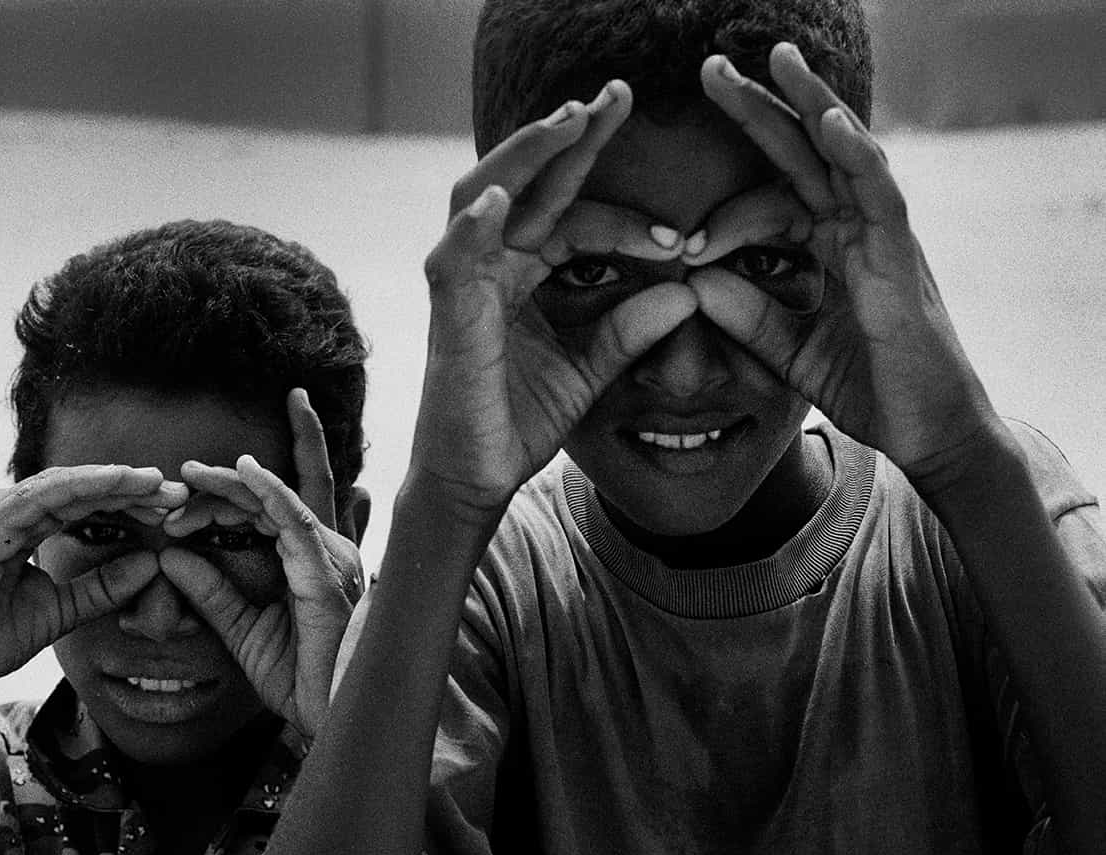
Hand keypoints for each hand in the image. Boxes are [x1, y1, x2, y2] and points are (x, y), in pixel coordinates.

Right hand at [0, 466, 187, 708]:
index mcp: (21, 521)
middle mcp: (4, 507)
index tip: (173, 506)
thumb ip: (103, 586)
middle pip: (79, 487)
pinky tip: (116, 483)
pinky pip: (39, 498)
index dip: (128, 500)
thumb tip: (151, 563)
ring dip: (112, 481)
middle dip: (130, 487)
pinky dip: (80, 487)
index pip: (83, 502)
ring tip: (156, 482)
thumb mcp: (62, 609)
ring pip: (63, 485)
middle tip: (178, 490)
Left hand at [159, 390, 362, 738]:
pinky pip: (295, 519)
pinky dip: (269, 492)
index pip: (266, 510)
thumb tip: (170, 556)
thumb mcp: (240, 627)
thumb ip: (210, 591)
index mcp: (304, 559)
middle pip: (266, 499)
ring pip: (274, 501)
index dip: (224, 497)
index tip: (177, 509)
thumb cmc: (299, 676)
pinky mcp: (324, 571)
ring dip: (230, 484)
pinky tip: (244, 472)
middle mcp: (320, 550)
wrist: (329, 715)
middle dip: (221, 485)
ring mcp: (326, 556)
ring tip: (191, 474)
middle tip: (178, 480)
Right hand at [415, 81, 698, 518]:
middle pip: (526, 181)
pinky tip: (502, 199)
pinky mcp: (447, 315)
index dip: (628, 220)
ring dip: (524, 156)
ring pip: (482, 194)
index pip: (574, 217)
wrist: (475, 478)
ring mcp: (462, 284)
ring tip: (567, 121)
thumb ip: (633, 327)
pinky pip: (453, 258)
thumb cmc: (520, 421)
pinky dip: (473, 225)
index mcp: (522, 271)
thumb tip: (689, 290)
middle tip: (616, 95)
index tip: (682, 238)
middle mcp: (489, 264)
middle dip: (569, 136)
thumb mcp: (593, 368)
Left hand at [695, 42, 1000, 483]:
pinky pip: (878, 191)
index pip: (773, 198)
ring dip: (810, 101)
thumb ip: (747, 316)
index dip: (724, 214)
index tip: (680, 245)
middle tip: (711, 67)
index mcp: (831, 244)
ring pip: (845, 152)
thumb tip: (696, 283)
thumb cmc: (869, 388)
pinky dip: (854, 152)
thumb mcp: (788, 351)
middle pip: (805, 152)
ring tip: (777, 58)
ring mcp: (882, 235)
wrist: (927, 431)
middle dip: (761, 107)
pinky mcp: (900, 255)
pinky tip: (826, 121)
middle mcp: (857, 228)